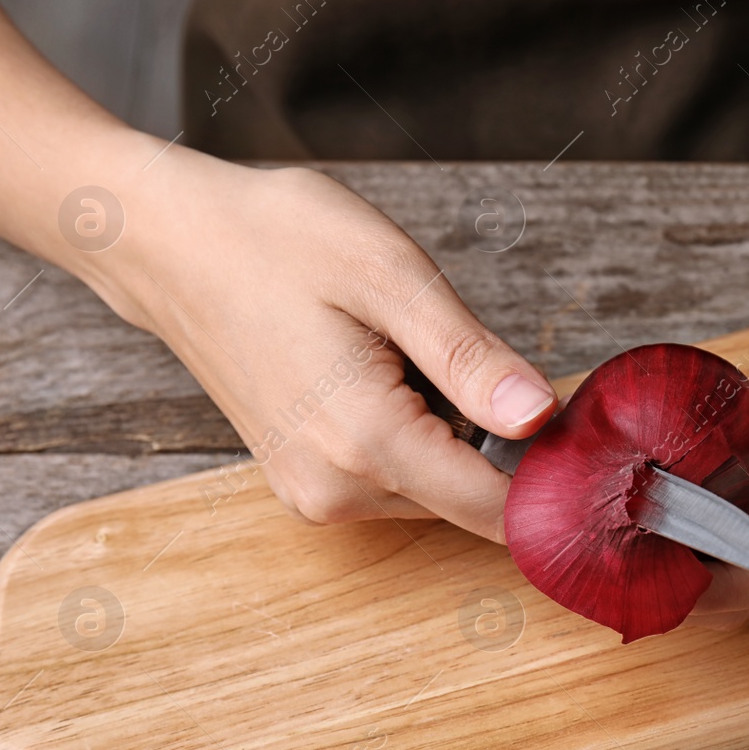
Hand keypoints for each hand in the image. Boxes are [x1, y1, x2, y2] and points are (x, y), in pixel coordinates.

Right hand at [88, 151, 555, 540]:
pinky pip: (398, 476)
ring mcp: (315, 494)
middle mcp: (337, 490)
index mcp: (365, 443)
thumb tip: (541, 418)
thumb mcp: (392, 276)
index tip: (579, 426)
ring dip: (454, 434)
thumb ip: (472, 360)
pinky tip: (381, 371)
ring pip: (438, 488)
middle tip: (479, 355)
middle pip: (474, 499)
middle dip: (502, 442)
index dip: (553, 475)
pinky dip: (417, 433)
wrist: (169, 242)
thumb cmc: (273, 240)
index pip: (499, 509)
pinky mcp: (306, 482)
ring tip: (407, 352)